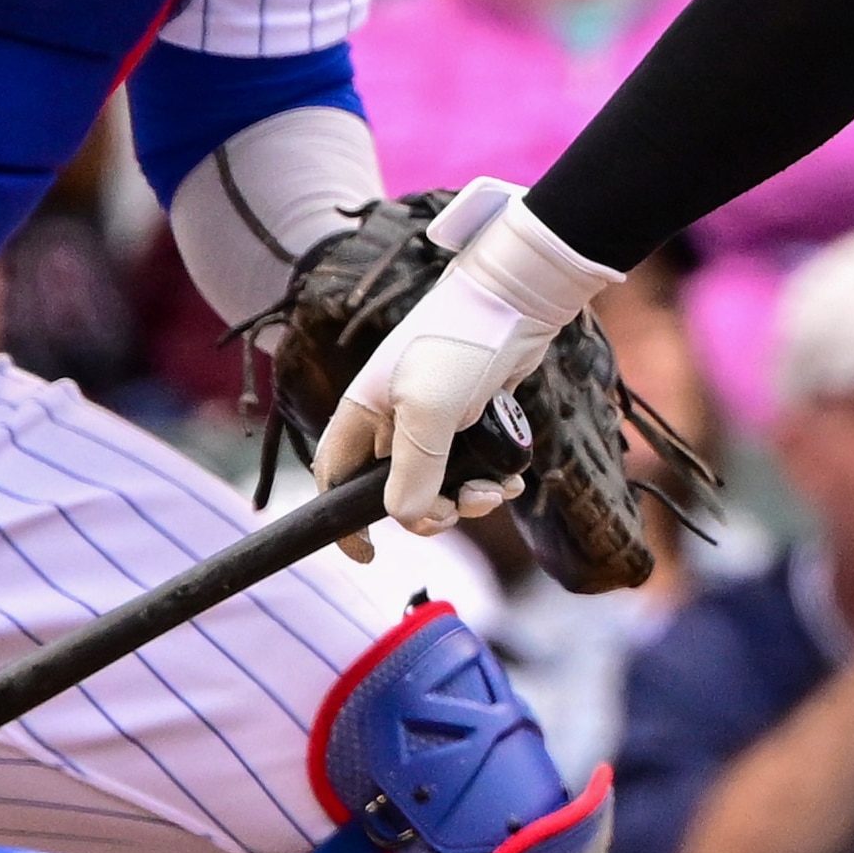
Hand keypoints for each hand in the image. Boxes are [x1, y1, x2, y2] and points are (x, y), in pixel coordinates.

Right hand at [310, 182, 622, 540]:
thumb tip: (407, 521)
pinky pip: (471, 465)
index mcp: (363, 413)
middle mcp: (392, 418)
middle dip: (429, 510)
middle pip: (395, 491)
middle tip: (462, 505)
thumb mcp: (428, 413)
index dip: (343, 519)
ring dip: (466, 497)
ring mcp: (433, 418)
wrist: (519, 298)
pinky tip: (512, 477)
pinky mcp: (470, 417)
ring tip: (496, 489)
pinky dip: (489, 478)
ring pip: (438, 482)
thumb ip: (412, 473)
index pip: (334, 477)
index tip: (368, 553)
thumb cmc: (460, 343)